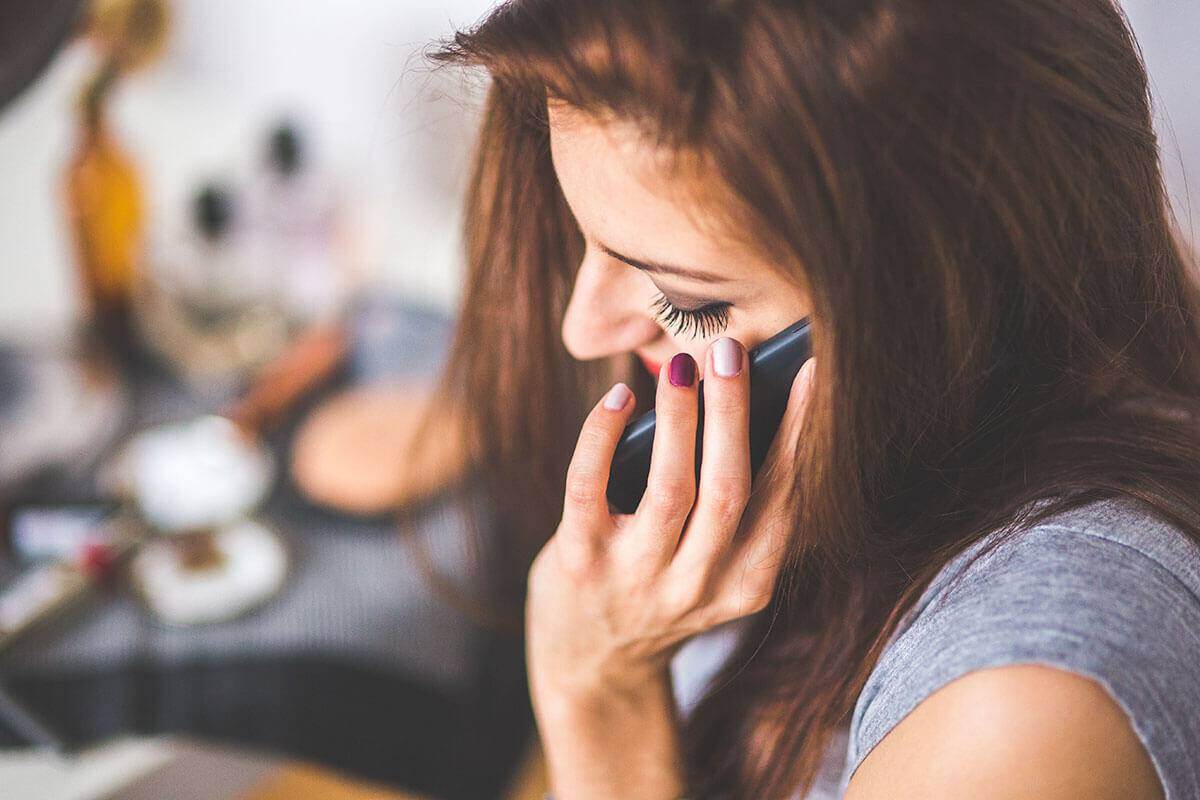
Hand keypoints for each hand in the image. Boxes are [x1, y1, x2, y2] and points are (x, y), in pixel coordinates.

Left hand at [526, 337, 817, 700]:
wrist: (591, 664)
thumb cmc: (659, 588)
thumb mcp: (713, 568)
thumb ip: (733, 509)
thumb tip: (740, 400)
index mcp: (746, 584)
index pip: (782, 499)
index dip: (797, 433)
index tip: (808, 372)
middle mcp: (697, 587)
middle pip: (730, 490)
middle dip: (734, 414)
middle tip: (731, 350)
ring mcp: (637, 579)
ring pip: (671, 489)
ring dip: (680, 418)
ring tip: (682, 365)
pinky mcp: (580, 564)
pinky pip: (590, 488)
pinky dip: (602, 436)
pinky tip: (617, 399)